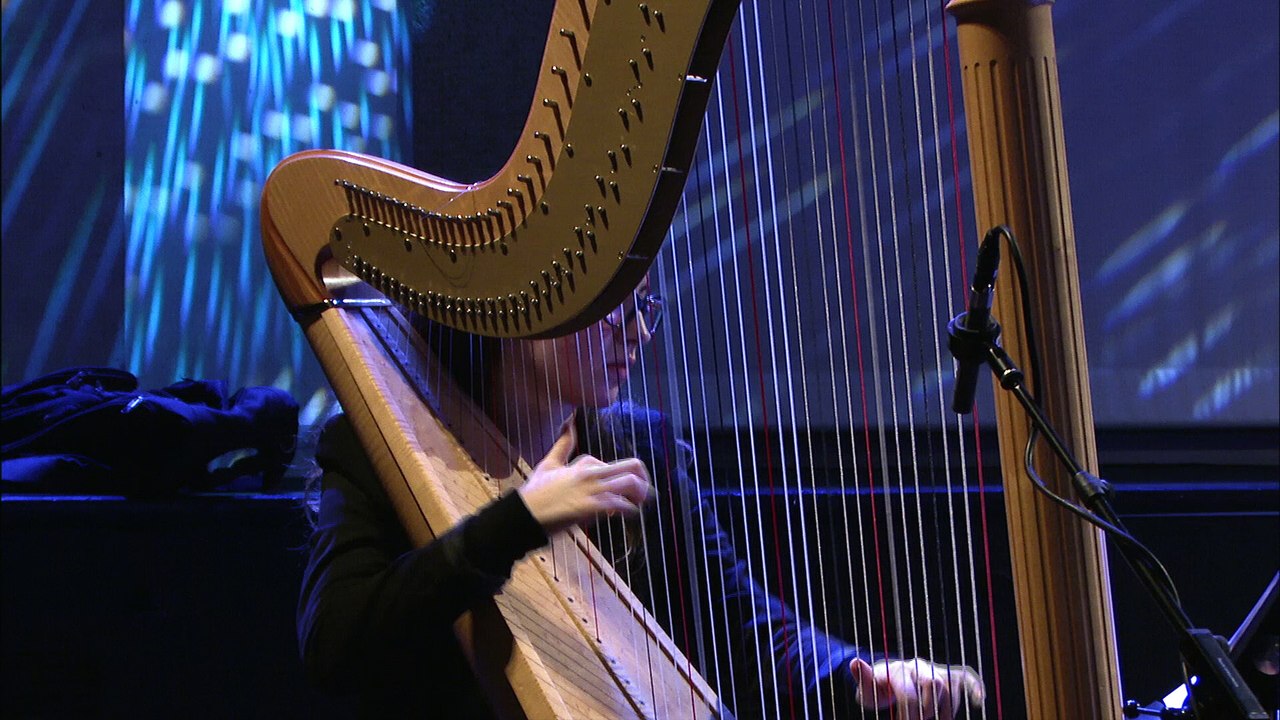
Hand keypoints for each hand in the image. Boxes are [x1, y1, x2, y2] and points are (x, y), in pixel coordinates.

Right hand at [517, 424, 650, 535]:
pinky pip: (620, 505)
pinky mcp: (591, 507)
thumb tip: (569, 421)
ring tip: (640, 505)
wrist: (525, 514)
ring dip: (641, 494)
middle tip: (646, 492)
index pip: (614, 465)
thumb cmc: (536, 492)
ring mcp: (593, 489)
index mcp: (584, 462)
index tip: (617, 493)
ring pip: (631, 484)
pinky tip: (627, 515)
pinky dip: (629, 511)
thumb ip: (562, 444)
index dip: (619, 479)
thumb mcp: (548, 463)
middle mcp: (592, 473)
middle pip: (632, 467)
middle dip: (644, 478)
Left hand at [850, 657, 983, 718]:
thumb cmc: (878, 690)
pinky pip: (966, 677)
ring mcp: (934, 670)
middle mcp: (918, 666)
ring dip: (944, 710)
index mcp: (898, 670)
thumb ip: (863, 679)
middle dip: (926, 711)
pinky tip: (978, 702)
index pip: (908, 692)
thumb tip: (855, 662)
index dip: (907, 715)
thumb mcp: (867, 689)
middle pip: (932, 684)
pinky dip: (975, 687)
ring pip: (949, 686)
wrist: (889, 681)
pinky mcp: (948, 676)